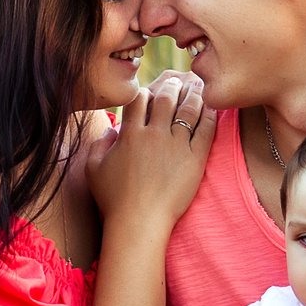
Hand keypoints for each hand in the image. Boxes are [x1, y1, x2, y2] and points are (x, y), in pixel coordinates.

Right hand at [86, 69, 214, 226]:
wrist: (138, 224)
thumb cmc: (113, 201)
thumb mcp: (93, 170)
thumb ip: (99, 144)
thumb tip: (112, 129)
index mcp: (129, 134)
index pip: (139, 98)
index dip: (146, 91)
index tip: (151, 93)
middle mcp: (154, 135)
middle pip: (167, 97)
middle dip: (173, 85)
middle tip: (178, 82)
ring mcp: (176, 146)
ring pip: (189, 108)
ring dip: (194, 94)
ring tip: (197, 88)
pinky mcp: (195, 159)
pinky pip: (206, 129)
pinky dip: (209, 114)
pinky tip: (212, 108)